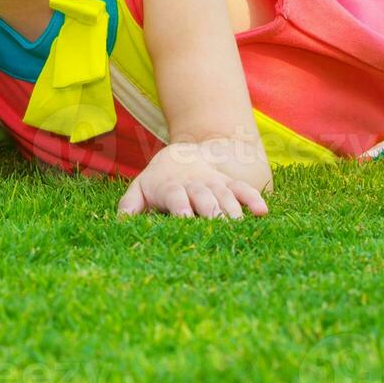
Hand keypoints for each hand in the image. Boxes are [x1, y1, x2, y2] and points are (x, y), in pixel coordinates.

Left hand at [118, 143, 269, 218]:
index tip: (186, 219)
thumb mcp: (139, 190)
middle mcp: (194, 185)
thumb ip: (129, 205)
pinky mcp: (228, 184)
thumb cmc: (156, 182)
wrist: (179, 155)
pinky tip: (263, 213)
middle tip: (219, 227)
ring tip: (240, 226)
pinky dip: (254, 199)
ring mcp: (213, 184)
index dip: (181, 207)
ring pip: (225, 195)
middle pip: (205, 197)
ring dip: (233, 209)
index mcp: (171, 188)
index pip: (176, 197)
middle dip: (212, 211)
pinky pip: (243, 190)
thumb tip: (119, 223)